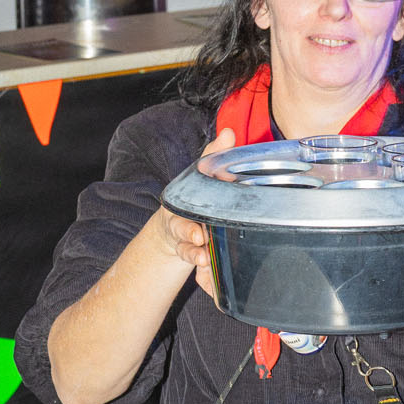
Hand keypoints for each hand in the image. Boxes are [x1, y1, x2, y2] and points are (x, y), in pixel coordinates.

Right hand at [158, 128, 234, 299]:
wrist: (175, 227)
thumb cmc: (196, 196)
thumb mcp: (202, 175)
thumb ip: (213, 154)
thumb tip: (228, 131)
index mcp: (184, 201)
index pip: (184, 206)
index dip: (189, 220)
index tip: (199, 229)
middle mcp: (182, 221)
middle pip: (182, 230)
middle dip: (189, 237)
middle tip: (201, 240)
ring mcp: (186, 239)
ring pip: (186, 248)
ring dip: (193, 253)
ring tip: (203, 258)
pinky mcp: (193, 253)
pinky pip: (194, 263)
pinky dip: (200, 268)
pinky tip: (208, 272)